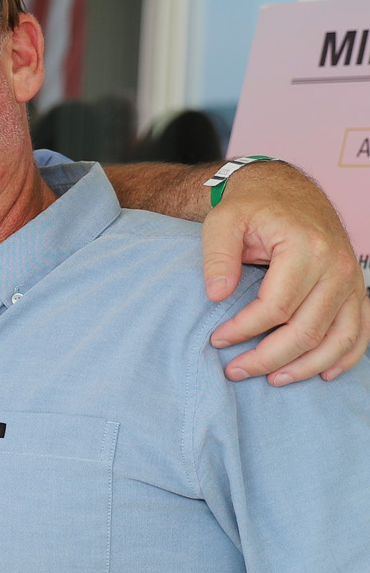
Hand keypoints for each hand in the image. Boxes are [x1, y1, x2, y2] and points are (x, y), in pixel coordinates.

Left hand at [203, 161, 368, 383]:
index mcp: (304, 248)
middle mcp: (336, 266)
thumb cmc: (252, 208)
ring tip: (273, 380)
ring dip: (307, 366)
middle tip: (236, 372)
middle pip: (307, 329)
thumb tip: (217, 296)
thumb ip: (217, 256)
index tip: (217, 340)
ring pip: (338, 338)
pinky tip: (324, 374)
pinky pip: (360, 330)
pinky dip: (345, 356)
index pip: (275, 307)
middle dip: (269, 358)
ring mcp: (351, 280)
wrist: (286, 192)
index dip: (244, 330)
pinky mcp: (356, 289)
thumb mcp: (223, 221)